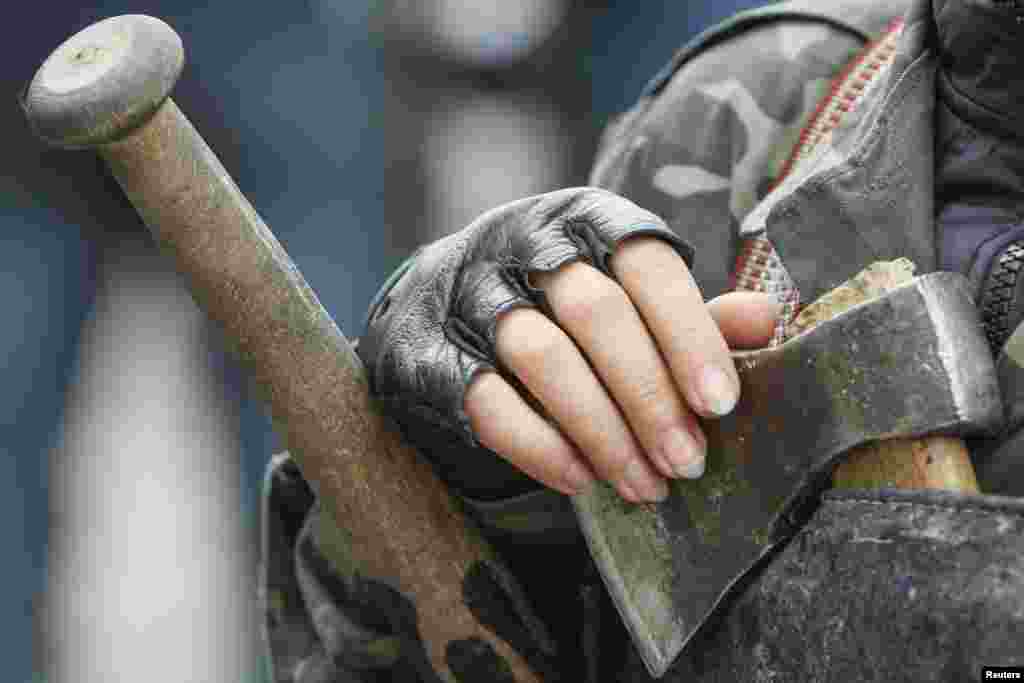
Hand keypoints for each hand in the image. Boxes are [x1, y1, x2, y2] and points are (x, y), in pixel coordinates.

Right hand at [358, 187, 779, 503]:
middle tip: (687, 464)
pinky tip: (582, 481)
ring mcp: (472, 295)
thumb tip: (766, 319)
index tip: (721, 406)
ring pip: (540, 357)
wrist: (443, 302)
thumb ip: (687, 311)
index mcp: (587, 220)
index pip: (646, 265)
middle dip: (648, 396)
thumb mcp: (626, 292)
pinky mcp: (431, 350)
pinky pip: (486, 401)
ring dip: (601, 430)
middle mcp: (525, 245)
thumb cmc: (560, 302)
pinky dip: (540, 446)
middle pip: (595, 311)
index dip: (688, 334)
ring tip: (644, 486)